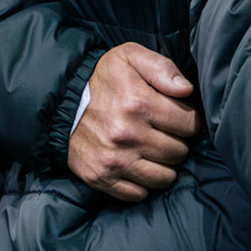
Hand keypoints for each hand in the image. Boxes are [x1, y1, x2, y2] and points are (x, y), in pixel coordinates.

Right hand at [66, 42, 199, 201]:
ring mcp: (113, 160)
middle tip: (164, 133)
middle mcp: (127, 134)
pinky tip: (137, 164)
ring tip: (153, 150)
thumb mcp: (130, 57)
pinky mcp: (101, 178)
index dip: (189, 120)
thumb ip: (163, 68)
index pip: (190, 124)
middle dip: (177, 142)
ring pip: (164, 178)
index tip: (179, 117)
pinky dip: (143, 183)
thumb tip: (187, 90)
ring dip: (164, 165)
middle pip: (179, 152)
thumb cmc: (102, 78)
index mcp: (138, 102)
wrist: (60, 102)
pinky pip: (140, 193)